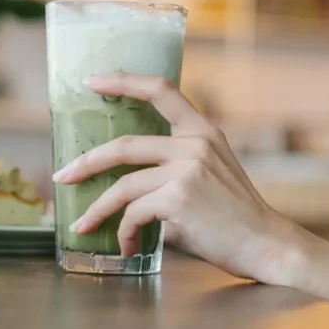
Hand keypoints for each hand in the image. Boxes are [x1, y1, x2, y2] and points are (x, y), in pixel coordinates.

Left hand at [52, 73, 308, 285]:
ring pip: (122, 185)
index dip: (123, 81)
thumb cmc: (235, 217)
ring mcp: (186, 169)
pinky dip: (125, 234)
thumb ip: (177, 163)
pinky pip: (134, 214)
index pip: (161, 90)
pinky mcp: (178, 198)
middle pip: (124, 144)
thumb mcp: (213, 171)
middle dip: (86, 162)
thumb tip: (124, 176)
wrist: (265, 244)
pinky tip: (128, 248)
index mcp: (202, 131)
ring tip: (83, 225)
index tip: (92, 82)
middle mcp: (194, 144)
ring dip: (97, 210)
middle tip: (63, 175)